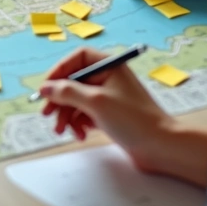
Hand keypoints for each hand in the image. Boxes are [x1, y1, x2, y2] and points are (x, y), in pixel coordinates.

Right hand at [38, 48, 175, 172]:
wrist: (161, 146)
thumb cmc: (132, 119)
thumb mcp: (96, 102)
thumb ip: (67, 92)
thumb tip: (45, 88)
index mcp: (109, 66)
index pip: (77, 59)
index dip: (59, 71)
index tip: (46, 88)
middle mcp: (109, 78)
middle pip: (74, 82)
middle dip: (60, 100)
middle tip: (47, 115)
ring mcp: (109, 98)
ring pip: (78, 101)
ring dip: (67, 116)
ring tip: (62, 132)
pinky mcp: (110, 115)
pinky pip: (86, 114)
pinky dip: (79, 124)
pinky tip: (80, 135)